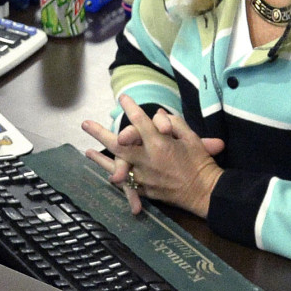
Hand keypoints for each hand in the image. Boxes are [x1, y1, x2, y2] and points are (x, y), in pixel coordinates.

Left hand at [81, 98, 224, 217]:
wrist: (204, 191)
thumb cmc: (200, 162)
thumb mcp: (191, 138)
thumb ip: (174, 124)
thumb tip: (159, 116)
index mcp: (160, 144)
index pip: (140, 121)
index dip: (130, 107)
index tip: (122, 98)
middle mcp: (147, 159)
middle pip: (118, 144)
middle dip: (100, 133)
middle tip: (85, 124)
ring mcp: (144, 176)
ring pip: (117, 164)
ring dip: (100, 157)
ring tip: (86, 150)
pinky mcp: (145, 188)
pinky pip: (125, 182)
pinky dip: (114, 175)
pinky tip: (105, 172)